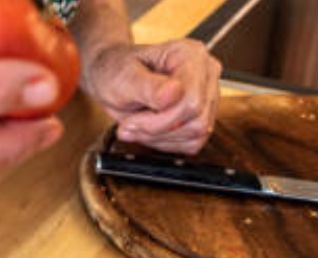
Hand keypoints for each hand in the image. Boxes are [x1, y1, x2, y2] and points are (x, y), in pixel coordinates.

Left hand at [83, 39, 221, 154]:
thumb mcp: (123, 78)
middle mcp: (205, 73)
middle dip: (157, 129)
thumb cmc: (115, 71)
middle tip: (129, 124)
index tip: (132, 121)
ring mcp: (206, 95)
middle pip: (196, 120)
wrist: (110, 77)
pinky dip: (166, 142)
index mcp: (190, 55)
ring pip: (196, 134)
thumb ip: (148, 86)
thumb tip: (174, 92)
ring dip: (159, 137)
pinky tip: (148, 130)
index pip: (192, 100)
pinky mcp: (201, 116)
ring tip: (136, 124)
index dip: (162, 119)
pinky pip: (192, 142)